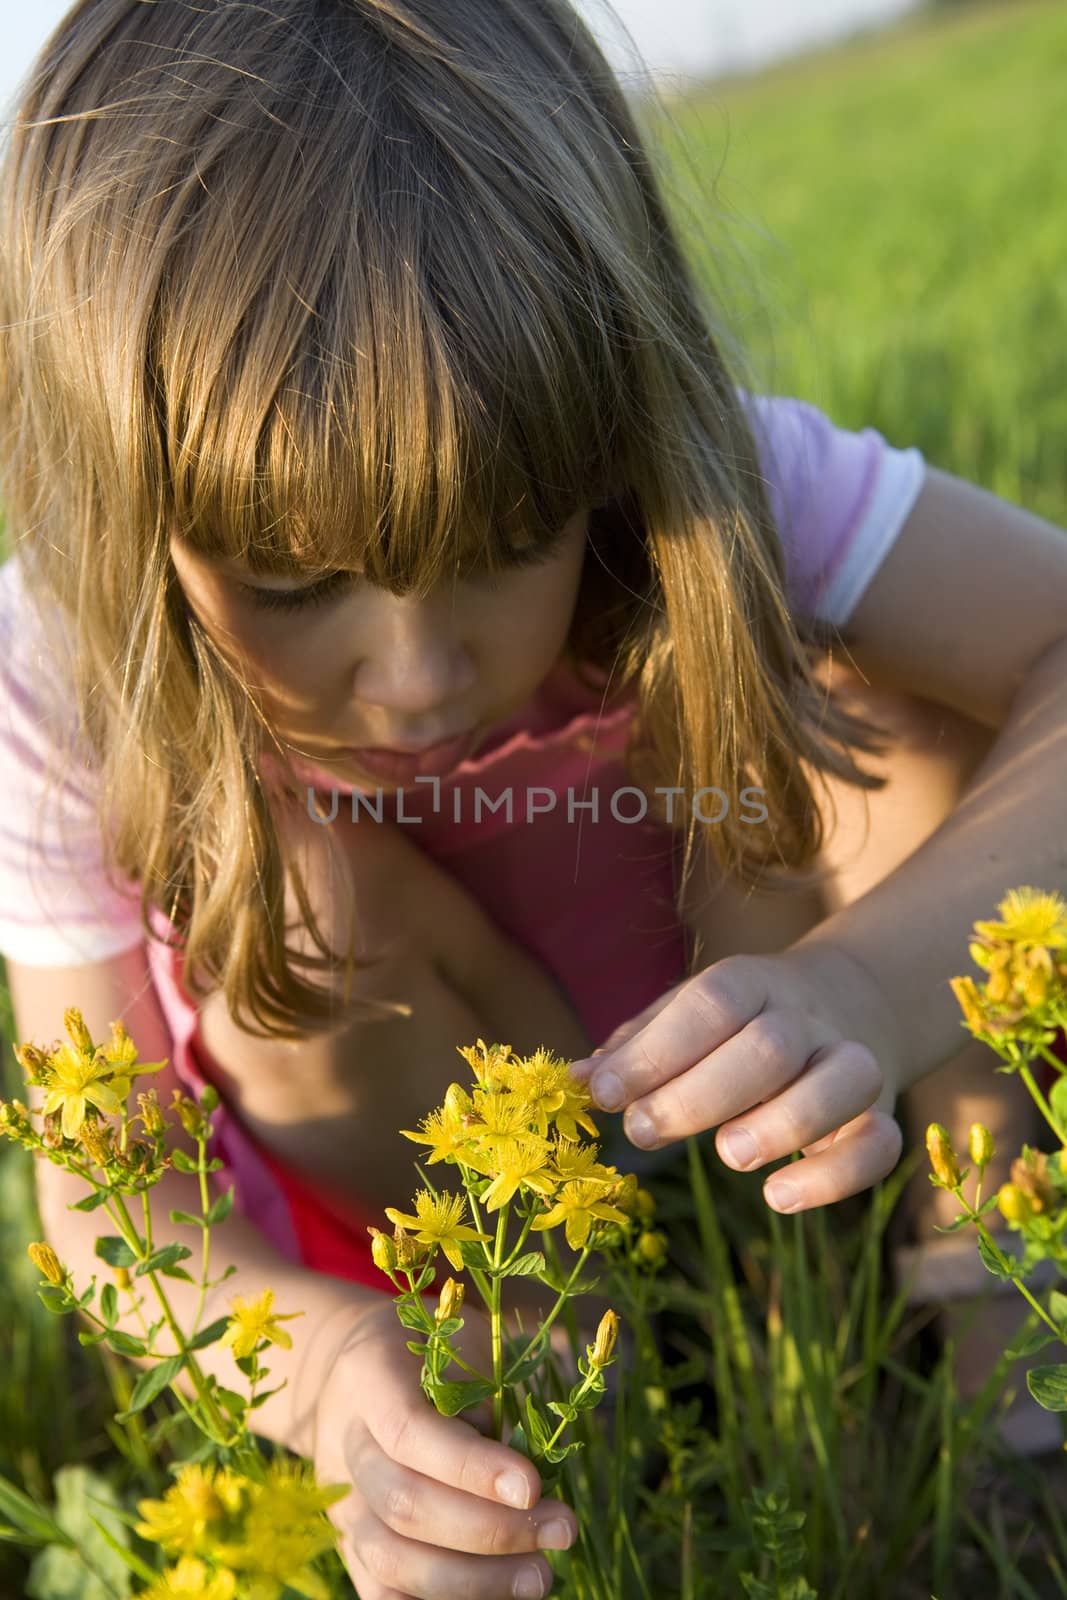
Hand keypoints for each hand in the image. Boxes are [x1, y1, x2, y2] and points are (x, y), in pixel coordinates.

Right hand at [311, 1298, 574, 1599]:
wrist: (358, 1378)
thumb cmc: (431, 1357)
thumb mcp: (460, 1351)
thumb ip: (489, 1402)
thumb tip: (535, 1477)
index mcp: (370, 1378)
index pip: (410, 1432)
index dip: (471, 1467)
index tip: (532, 1487)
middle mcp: (346, 1445)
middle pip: (405, 1504)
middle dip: (490, 1530)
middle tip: (560, 1531)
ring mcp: (342, 1502)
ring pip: (391, 1559)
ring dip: (472, 1580)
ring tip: (539, 1576)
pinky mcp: (349, 1545)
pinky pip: (380, 1594)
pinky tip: (492, 1599)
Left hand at [570, 948, 904, 1212]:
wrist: (849, 1003)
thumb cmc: (736, 1023)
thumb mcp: (685, 1016)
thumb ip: (635, 1046)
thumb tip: (573, 1080)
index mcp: (751, 984)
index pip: (710, 1004)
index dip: (656, 1050)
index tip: (602, 1093)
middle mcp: (806, 1018)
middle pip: (770, 1047)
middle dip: (699, 1095)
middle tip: (643, 1132)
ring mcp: (851, 1062)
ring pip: (843, 1080)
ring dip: (782, 1124)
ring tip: (727, 1155)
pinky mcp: (878, 1114)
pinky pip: (880, 1143)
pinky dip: (834, 1176)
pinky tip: (778, 1197)